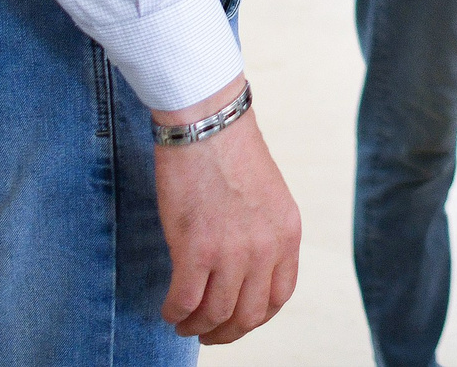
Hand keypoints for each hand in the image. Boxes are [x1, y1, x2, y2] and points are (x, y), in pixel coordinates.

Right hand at [154, 81, 301, 341]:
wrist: (207, 124)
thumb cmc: (230, 154)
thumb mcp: (267, 197)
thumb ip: (262, 234)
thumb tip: (244, 273)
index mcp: (287, 233)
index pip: (279, 296)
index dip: (255, 317)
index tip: (237, 319)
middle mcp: (266, 247)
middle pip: (249, 314)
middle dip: (226, 331)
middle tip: (206, 332)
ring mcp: (232, 251)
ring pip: (216, 314)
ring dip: (197, 326)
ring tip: (183, 323)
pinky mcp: (196, 249)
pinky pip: (186, 302)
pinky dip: (175, 313)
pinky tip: (169, 310)